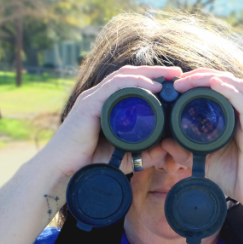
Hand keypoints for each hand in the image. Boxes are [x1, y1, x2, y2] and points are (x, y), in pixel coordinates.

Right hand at [37, 65, 182, 181]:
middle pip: (130, 75)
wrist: (64, 171)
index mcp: (107, 104)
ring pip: (124, 77)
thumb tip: (167, 151)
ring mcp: (93, 99)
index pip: (132, 84)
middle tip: (179, 73)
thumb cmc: (89, 163)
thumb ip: (145, 153)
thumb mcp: (125, 156)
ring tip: (170, 76)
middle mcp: (99, 97)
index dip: (154, 79)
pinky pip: (114, 88)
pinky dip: (134, 84)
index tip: (176, 83)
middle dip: (156, 71)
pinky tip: (151, 86)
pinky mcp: (88, 105)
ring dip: (149, 73)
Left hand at [172, 69, 242, 219]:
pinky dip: (229, 90)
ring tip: (191, 79)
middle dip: (202, 75)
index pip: (219, 88)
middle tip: (178, 79)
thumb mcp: (203, 162)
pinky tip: (215, 84)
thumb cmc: (235, 178)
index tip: (176, 84)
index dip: (199, 80)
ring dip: (213, 78)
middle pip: (227, 80)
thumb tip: (164, 142)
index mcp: (234, 118)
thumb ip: (185, 152)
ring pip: (236, 85)